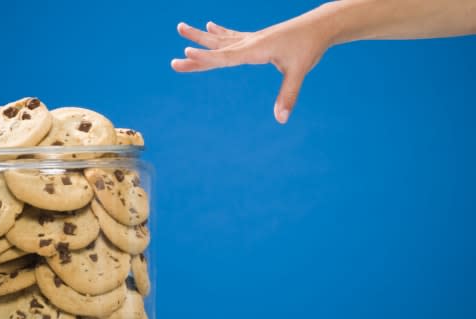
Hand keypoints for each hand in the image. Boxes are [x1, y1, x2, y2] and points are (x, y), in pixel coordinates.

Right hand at [172, 16, 331, 123]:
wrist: (320, 26)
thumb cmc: (309, 47)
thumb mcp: (299, 72)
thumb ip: (288, 95)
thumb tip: (281, 119)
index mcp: (256, 49)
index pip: (225, 56)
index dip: (205, 57)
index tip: (186, 53)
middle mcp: (249, 42)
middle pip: (216, 48)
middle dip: (195, 52)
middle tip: (173, 59)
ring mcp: (251, 38)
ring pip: (220, 38)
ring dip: (200, 35)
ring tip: (180, 27)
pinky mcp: (256, 38)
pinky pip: (232, 35)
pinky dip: (219, 32)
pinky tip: (209, 25)